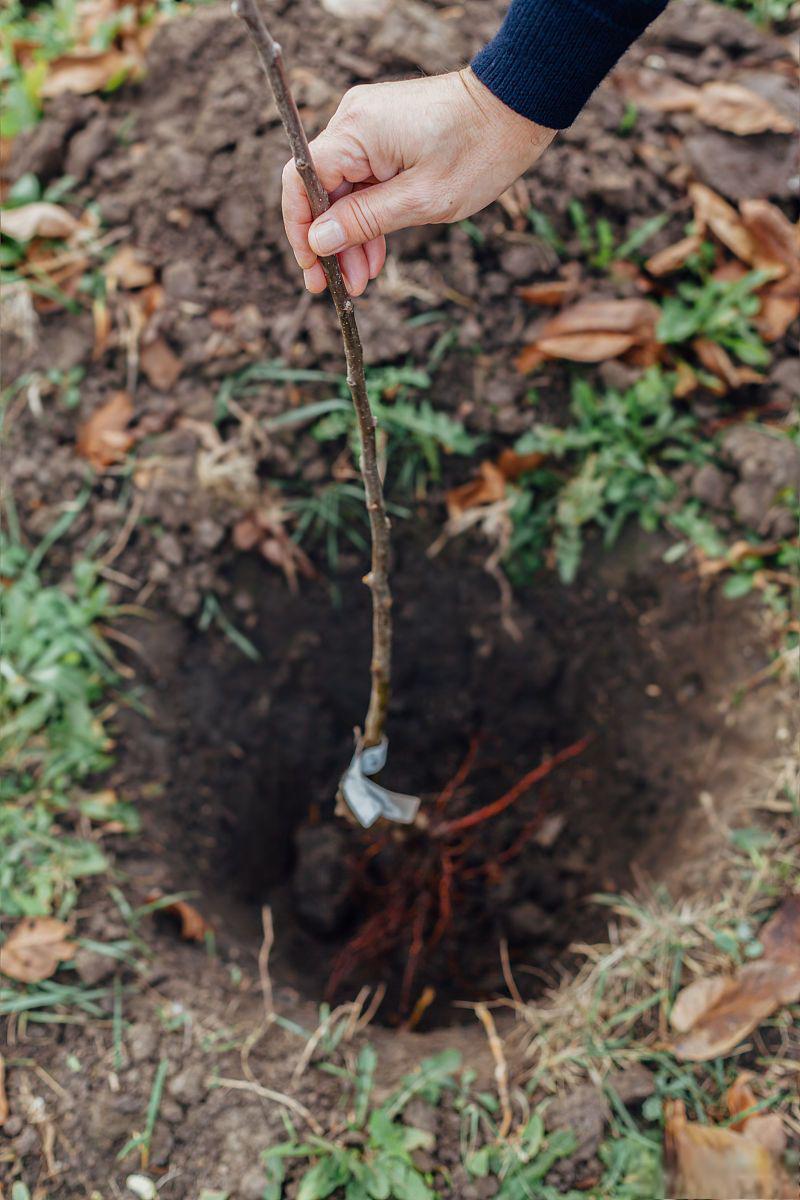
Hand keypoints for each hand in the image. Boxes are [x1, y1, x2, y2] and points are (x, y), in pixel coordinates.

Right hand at [282, 68, 554, 295]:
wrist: (516, 109)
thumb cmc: (477, 153)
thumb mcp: (421, 201)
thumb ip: (364, 220)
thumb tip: (318, 240)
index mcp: (356, 131)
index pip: (302, 181)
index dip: (300, 229)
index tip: (312, 270)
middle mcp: (353, 120)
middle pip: (319, 189)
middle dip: (329, 242)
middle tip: (337, 289)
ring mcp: (367, 125)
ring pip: (341, 190)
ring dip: (349, 236)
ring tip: (361, 280)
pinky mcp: (384, 134)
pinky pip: (362, 180)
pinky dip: (367, 216)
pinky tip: (373, 254)